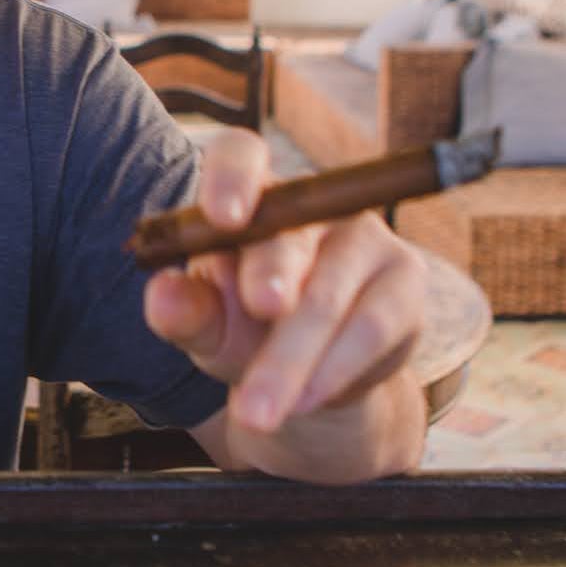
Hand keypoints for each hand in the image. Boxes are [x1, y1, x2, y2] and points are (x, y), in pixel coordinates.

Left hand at [144, 129, 427, 476]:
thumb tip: (160, 297)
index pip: (240, 156)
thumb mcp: (207, 325)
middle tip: (258, 309)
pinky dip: (334, 369)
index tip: (223, 216)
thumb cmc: (244, 329)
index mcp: (250, 194)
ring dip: (293, 355)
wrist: (311, 380)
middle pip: (289, 236)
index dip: (231, 178)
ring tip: (258, 410)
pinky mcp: (405, 278)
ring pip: (329, 293)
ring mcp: (364, 237)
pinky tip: (304, 400)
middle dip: (272, 275)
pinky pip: (372, 325)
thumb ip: (185, 311)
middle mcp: (310, 204)